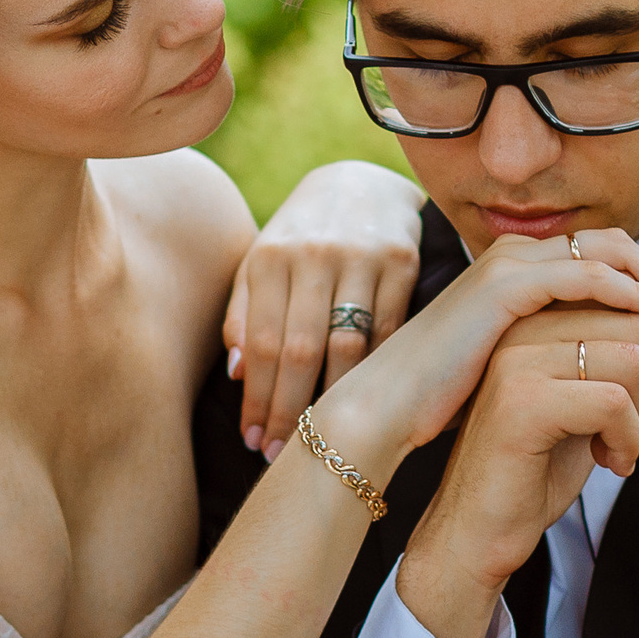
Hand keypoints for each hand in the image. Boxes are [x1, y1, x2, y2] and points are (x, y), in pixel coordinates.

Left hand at [226, 161, 423, 456]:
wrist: (362, 183)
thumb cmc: (302, 236)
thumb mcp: (262, 261)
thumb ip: (243, 312)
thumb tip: (235, 375)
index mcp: (271, 256)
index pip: (259, 342)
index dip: (254, 398)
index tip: (251, 439)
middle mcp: (313, 254)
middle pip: (299, 351)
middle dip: (287, 410)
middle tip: (280, 454)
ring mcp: (361, 257)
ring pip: (347, 347)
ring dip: (332, 402)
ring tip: (319, 440)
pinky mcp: (403, 262)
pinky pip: (388, 332)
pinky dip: (374, 374)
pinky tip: (362, 404)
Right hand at [302, 228, 638, 501]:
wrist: (390, 409)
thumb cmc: (446, 400)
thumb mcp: (511, 365)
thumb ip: (551, 350)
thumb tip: (606, 365)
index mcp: (513, 268)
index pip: (596, 252)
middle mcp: (513, 255)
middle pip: (612, 242)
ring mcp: (509, 265)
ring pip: (607, 255)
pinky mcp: (506, 288)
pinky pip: (589, 278)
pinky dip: (628, 298)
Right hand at [393, 299, 638, 637]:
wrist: (475, 528)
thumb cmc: (532, 468)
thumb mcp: (584, 399)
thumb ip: (617, 356)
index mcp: (535, 322)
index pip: (627, 304)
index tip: (636, 404)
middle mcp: (521, 330)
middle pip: (637, 326)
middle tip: (631, 430)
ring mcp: (518, 363)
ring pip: (632, 358)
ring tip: (617, 446)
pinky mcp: (521, 403)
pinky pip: (614, 402)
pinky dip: (629, 441)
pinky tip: (608, 462)